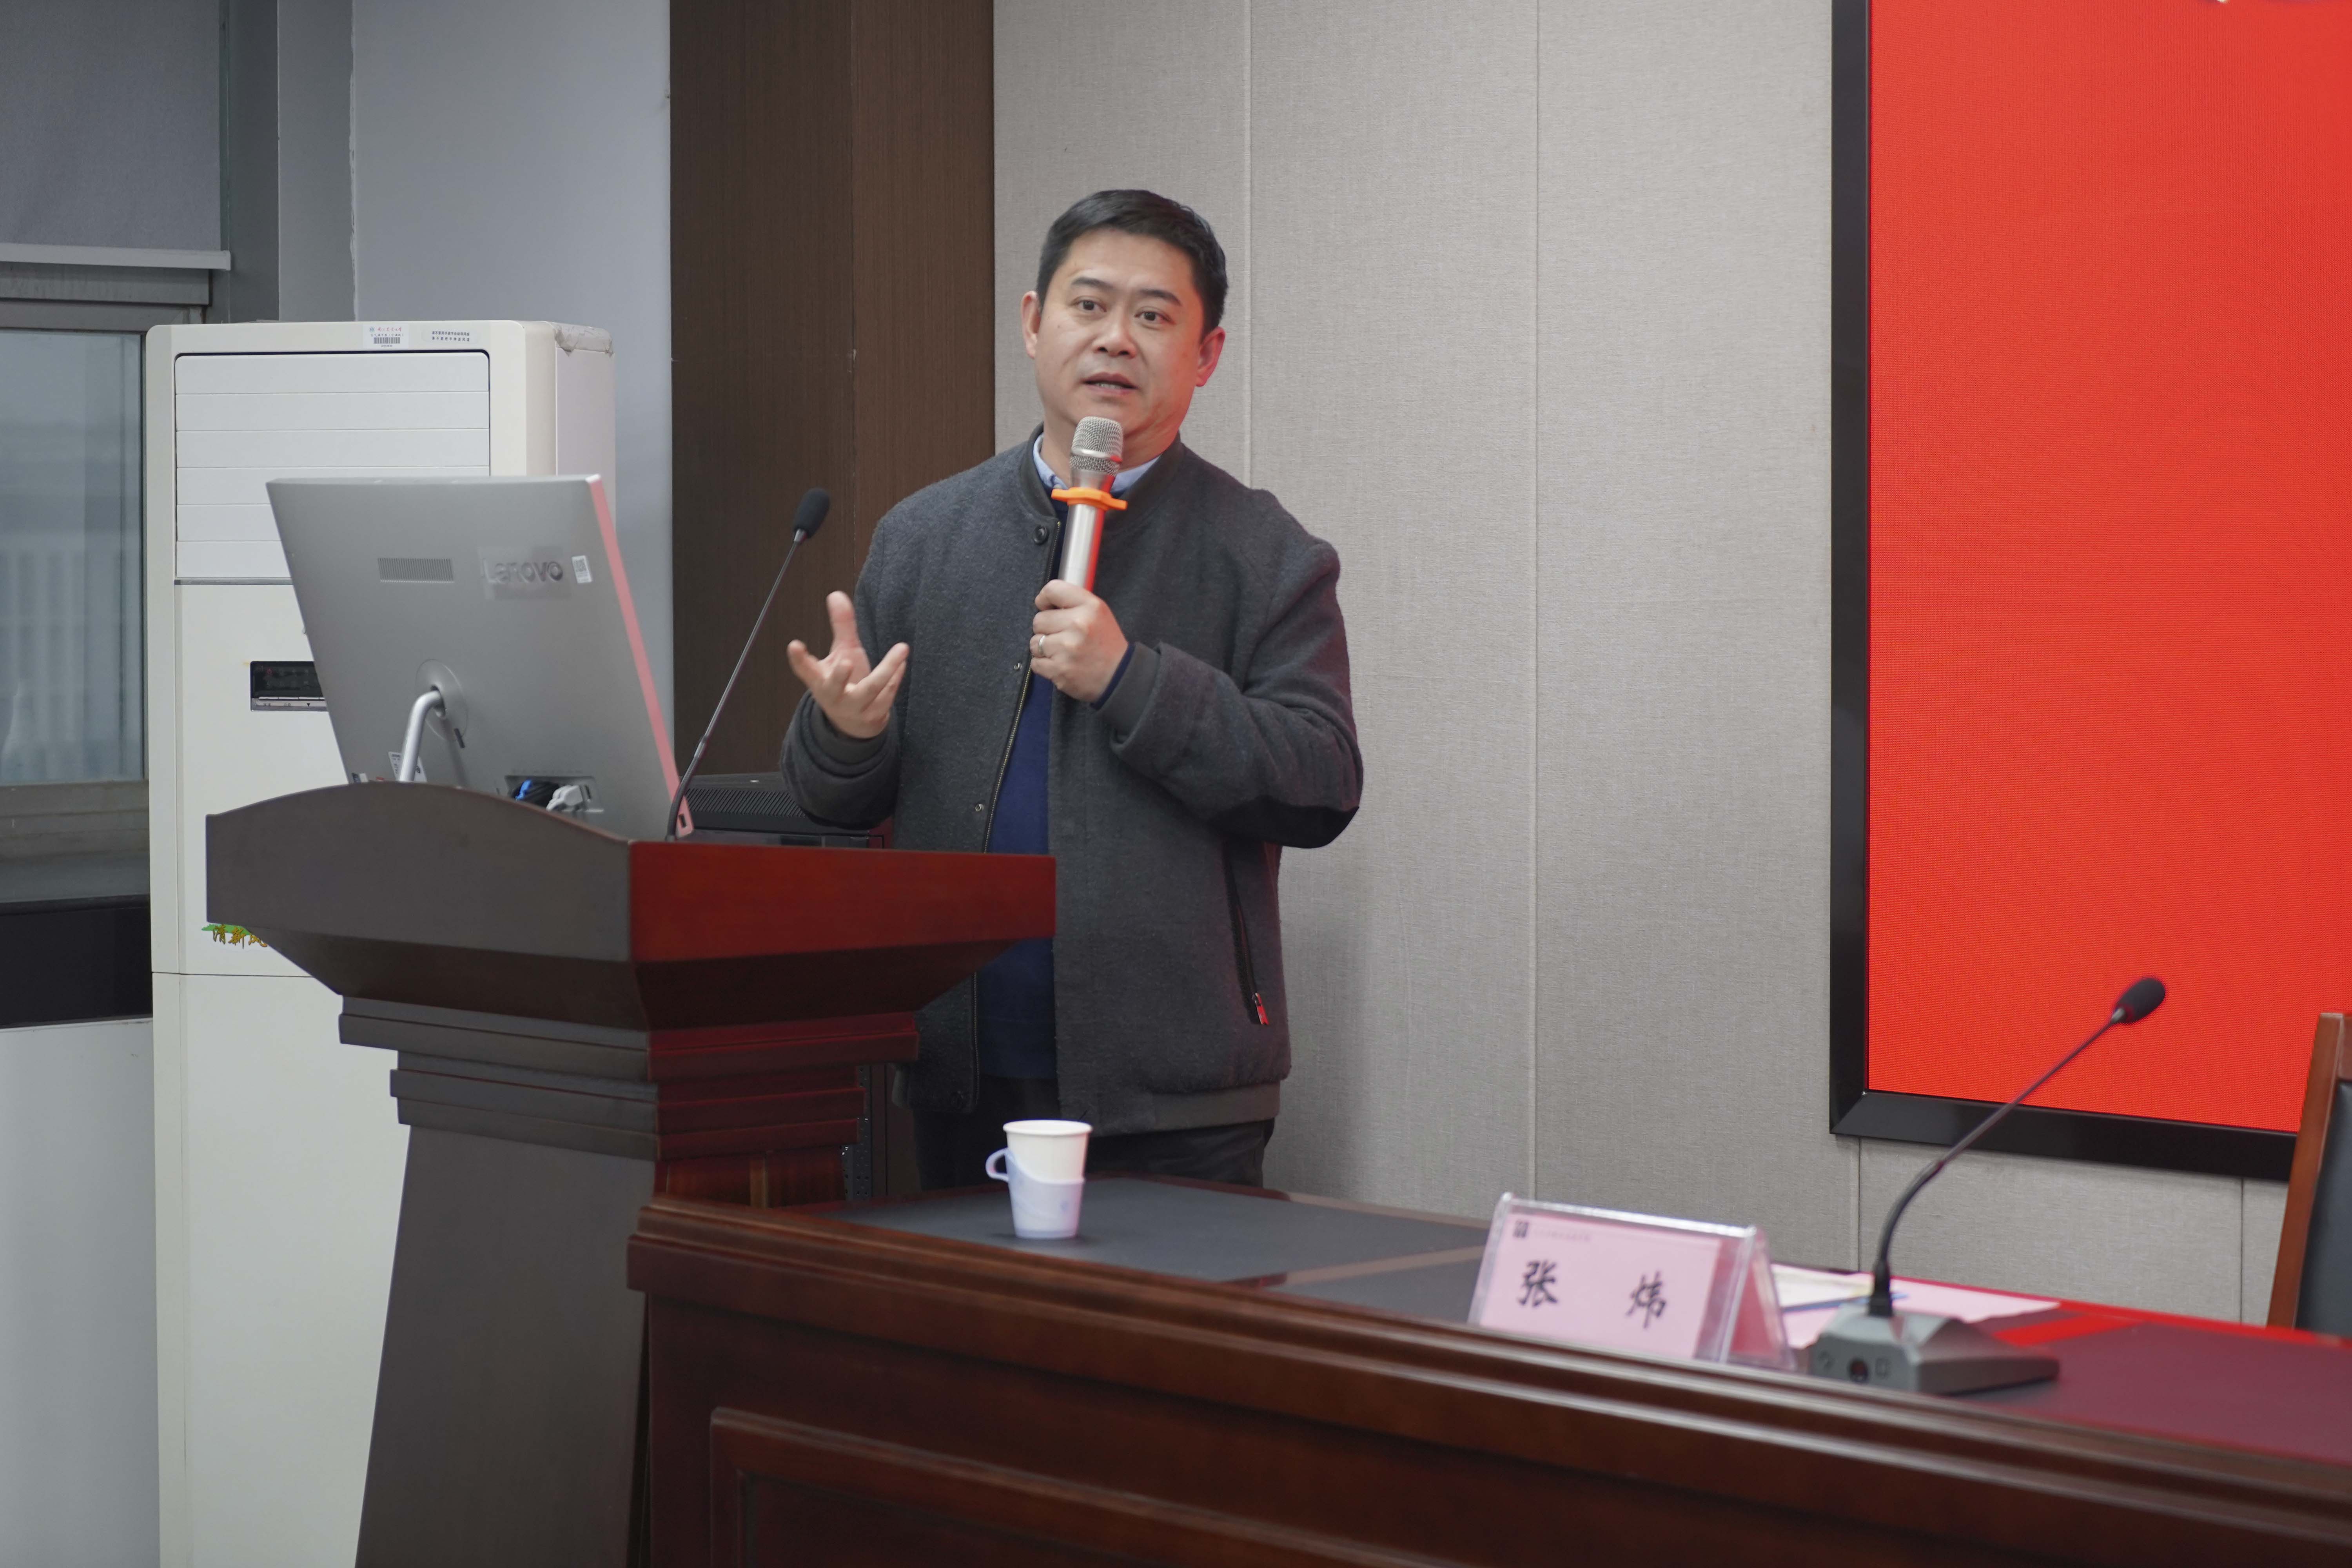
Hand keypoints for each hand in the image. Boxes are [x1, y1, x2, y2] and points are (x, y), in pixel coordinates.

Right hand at [787, 591, 907, 739]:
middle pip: (834, 687)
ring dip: (887, 670)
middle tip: (846, 662)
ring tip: (902, 648)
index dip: (799, 659)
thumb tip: (836, 594)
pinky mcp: (873, 717)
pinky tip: (901, 663)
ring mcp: (854, 709)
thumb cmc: (845, 682)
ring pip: (870, 690)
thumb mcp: (842, 653)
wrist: (854, 724)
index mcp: (820, 682)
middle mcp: (833, 697)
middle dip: (839, 676)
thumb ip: (841, 626)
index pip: (805, 671)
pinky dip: (895, 678)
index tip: (794, 645)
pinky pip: (887, 695)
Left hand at [1031, 579, 1127, 702]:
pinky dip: (1044, 664)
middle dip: (1046, 628)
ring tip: (1063, 652)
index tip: (1048, 608)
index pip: (1052, 590)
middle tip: (1063, 636)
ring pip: (1034, 642)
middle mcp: (1078, 624)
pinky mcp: (1058, 669)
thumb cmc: (1105, 643)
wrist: (1118, 676)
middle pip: (1038, 619)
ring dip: (1044, 648)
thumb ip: (1073, 602)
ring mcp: (1067, 648)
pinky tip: (1060, 664)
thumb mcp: (1098, 612)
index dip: (1045, 600)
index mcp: (1089, 607)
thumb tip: (1043, 602)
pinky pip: (1035, 662)